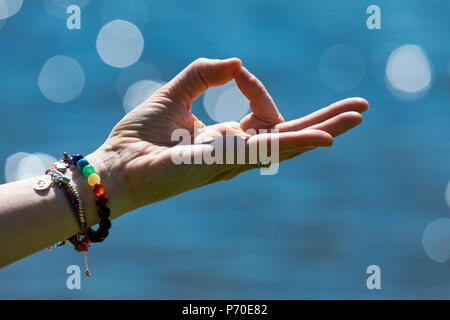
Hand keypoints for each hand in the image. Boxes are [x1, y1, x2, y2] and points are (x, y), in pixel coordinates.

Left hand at [88, 58, 367, 217]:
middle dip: (324, 121)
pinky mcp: (225, 163)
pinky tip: (326, 138)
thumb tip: (237, 62)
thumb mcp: (174, 94)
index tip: (236, 71)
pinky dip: (298, 143)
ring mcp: (235, 160)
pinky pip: (267, 152)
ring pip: (289, 144)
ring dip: (324, 129)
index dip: (255, 86)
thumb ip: (204, 74)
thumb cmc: (141, 137)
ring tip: (356, 116)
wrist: (117, 165)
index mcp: (227, 139)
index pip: (262, 113)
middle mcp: (237, 153)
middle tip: (360, 109)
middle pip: (291, 135)